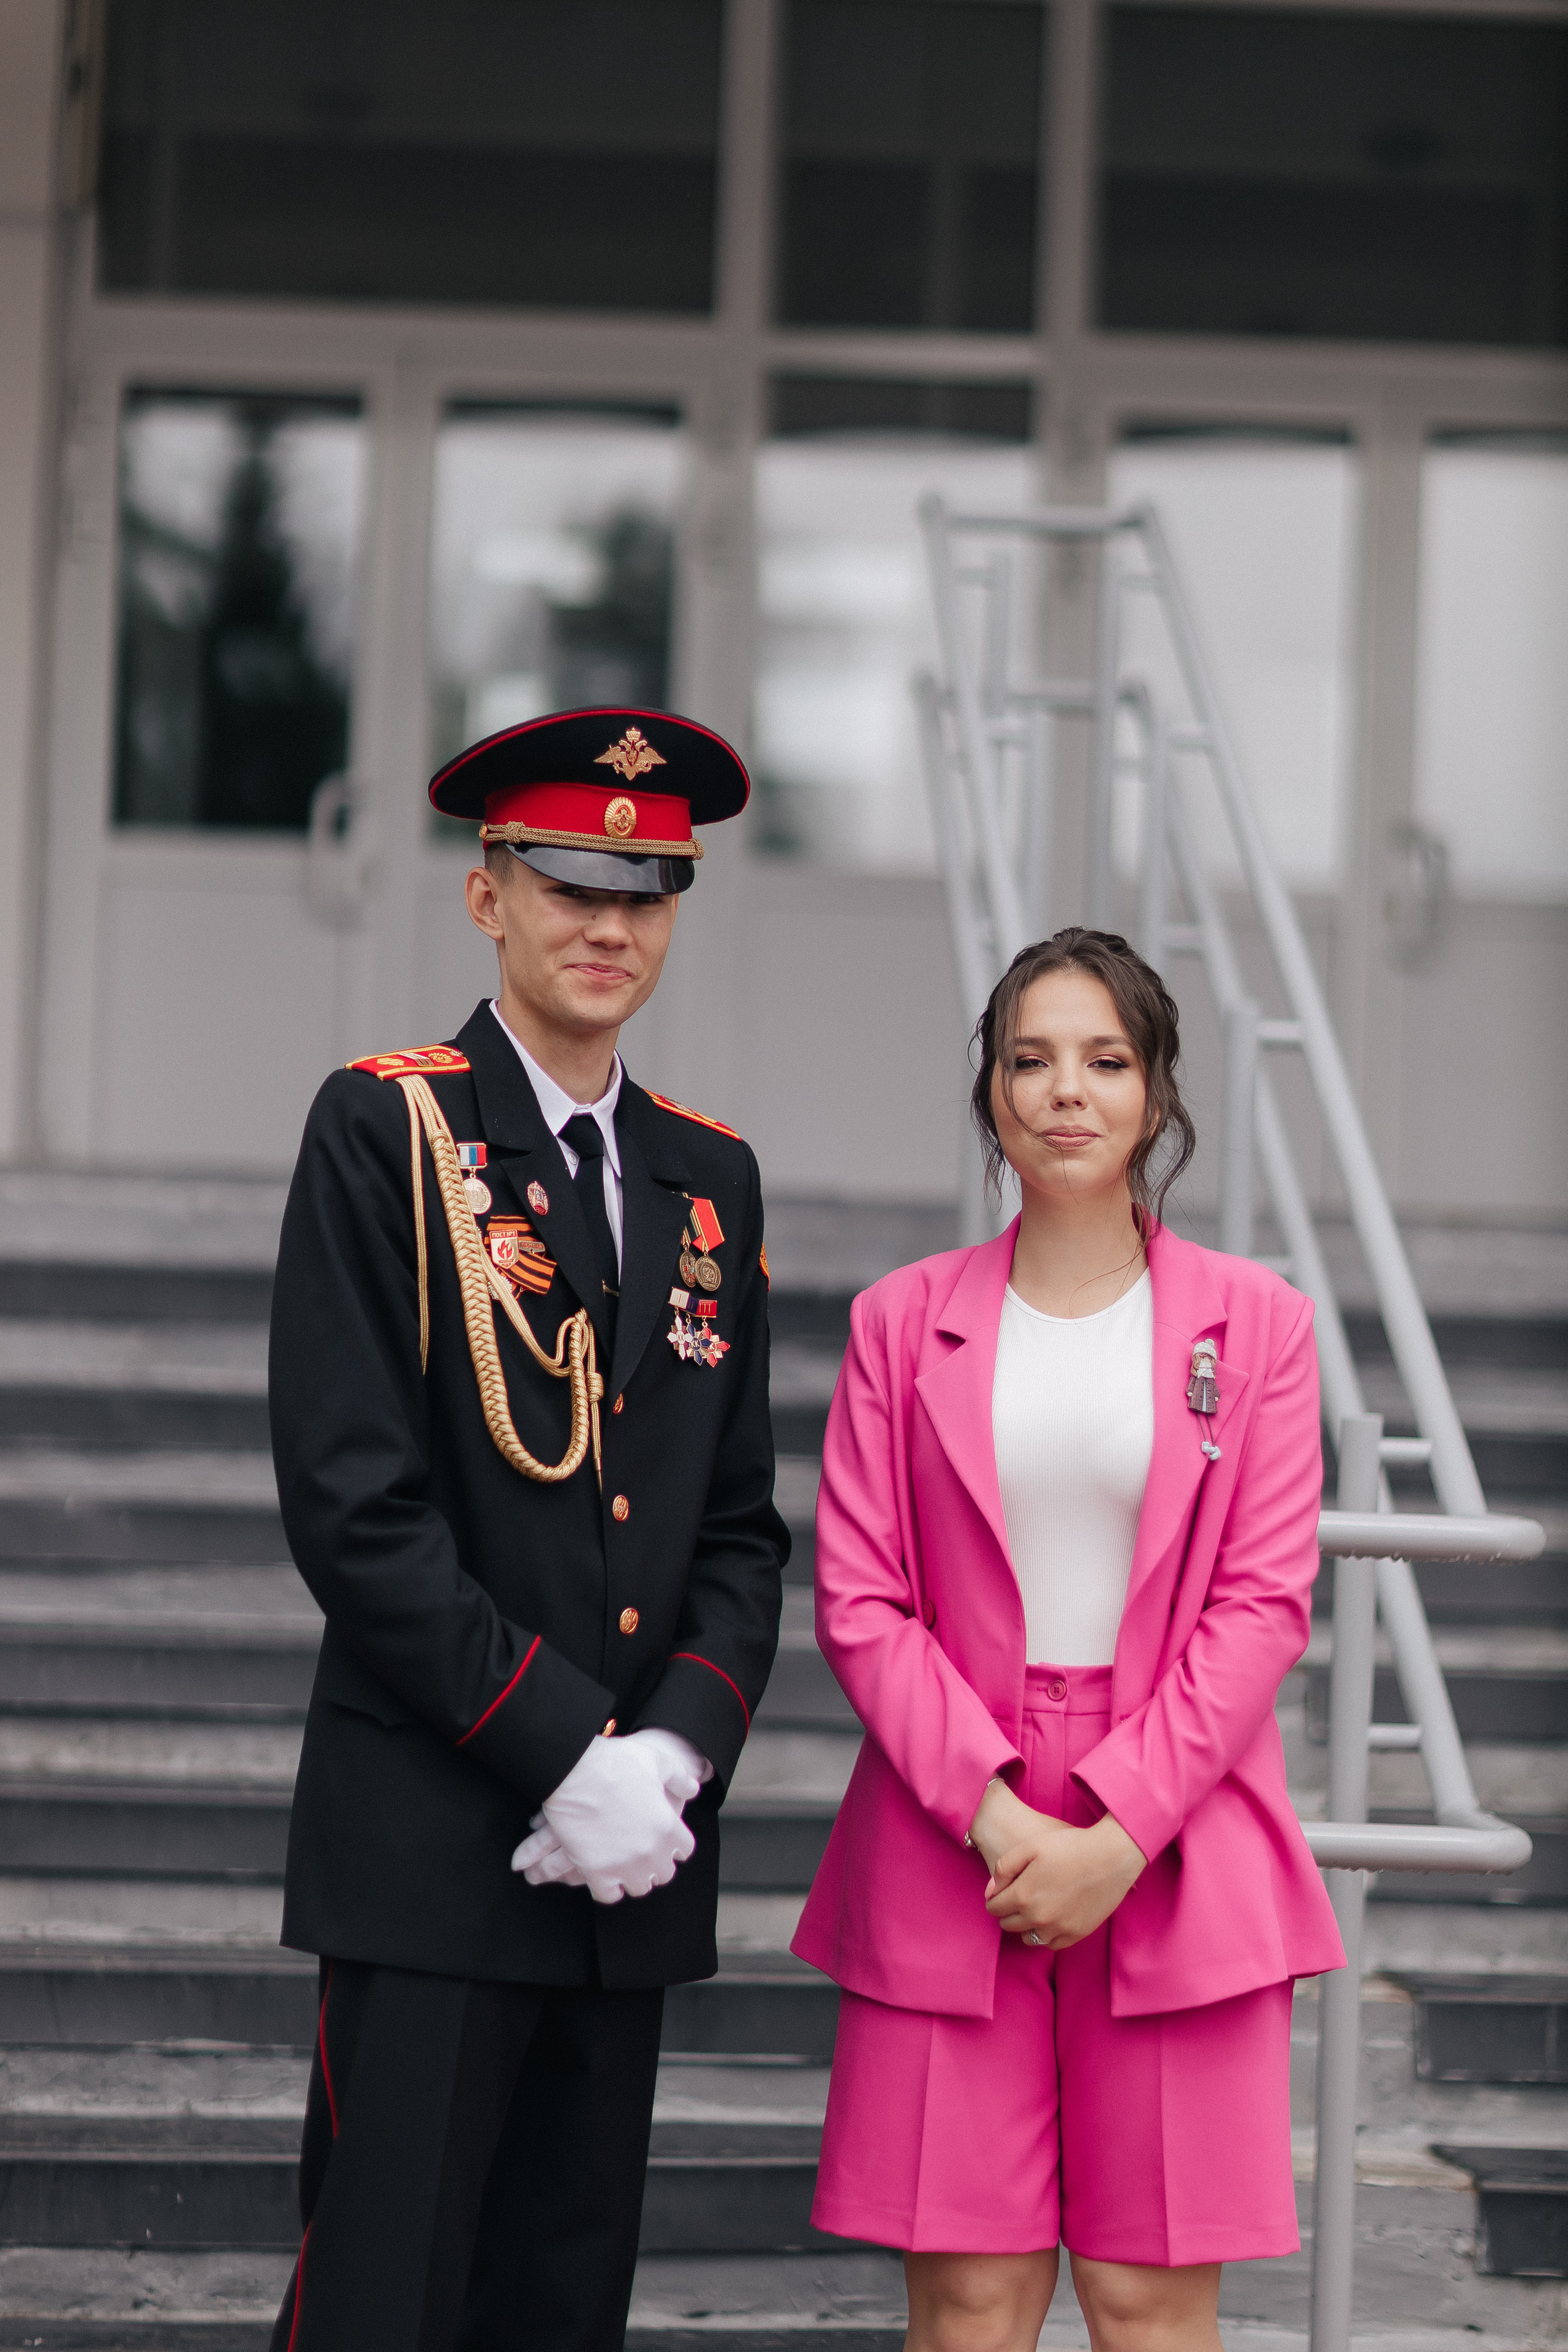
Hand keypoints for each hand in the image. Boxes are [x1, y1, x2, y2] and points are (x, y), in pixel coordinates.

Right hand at [510, 1731, 701, 1903]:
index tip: (665, 1840)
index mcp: (668, 1827)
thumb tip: (692, 1789)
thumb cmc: (615, 1763)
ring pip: (639, 1887)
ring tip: (625, 1866)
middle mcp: (651, 1852)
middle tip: (644, 1852)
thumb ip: (679, 1778)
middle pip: (664, 1873)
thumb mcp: (656, 1761)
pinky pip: (609, 1895)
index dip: (675, 1844)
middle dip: (656, 1863)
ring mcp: (624, 1866)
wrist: (574, 1771)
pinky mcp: (596, 1873)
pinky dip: (608, 1888)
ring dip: (634, 1877)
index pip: (684, 1850)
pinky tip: (604, 1875)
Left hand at [983, 1807, 1146, 1949]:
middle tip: (1017, 1897)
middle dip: (1008, 1912)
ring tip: (1033, 1908)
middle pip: (1008, 1925)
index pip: (994, 1908)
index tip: (1002, 1890)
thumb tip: (991, 1892)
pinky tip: (1050, 1918)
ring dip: (1026, 1925)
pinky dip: (1046, 1934)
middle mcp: (1038, 1918)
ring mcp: (1059, 1929)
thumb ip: (1004, 1869)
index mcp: (1023, 1896)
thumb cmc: (1069, 1846)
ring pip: (1028, 1938)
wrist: (1111, 1856)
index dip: (995, 1898)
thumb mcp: (1030, 1847)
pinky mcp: (1077, 1934)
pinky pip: (1051, 1944)